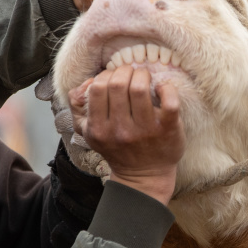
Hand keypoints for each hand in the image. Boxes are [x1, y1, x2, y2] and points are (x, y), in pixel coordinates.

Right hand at [68, 66, 184, 204]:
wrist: (143, 176)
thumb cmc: (117, 148)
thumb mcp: (89, 133)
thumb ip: (78, 107)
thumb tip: (87, 82)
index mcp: (99, 128)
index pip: (98, 88)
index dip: (106, 75)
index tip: (114, 78)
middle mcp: (120, 130)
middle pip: (118, 84)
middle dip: (125, 71)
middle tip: (131, 74)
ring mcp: (145, 130)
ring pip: (140, 88)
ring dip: (143, 75)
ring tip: (145, 78)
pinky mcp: (167, 130)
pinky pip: (169, 101)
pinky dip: (167, 88)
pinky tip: (162, 87)